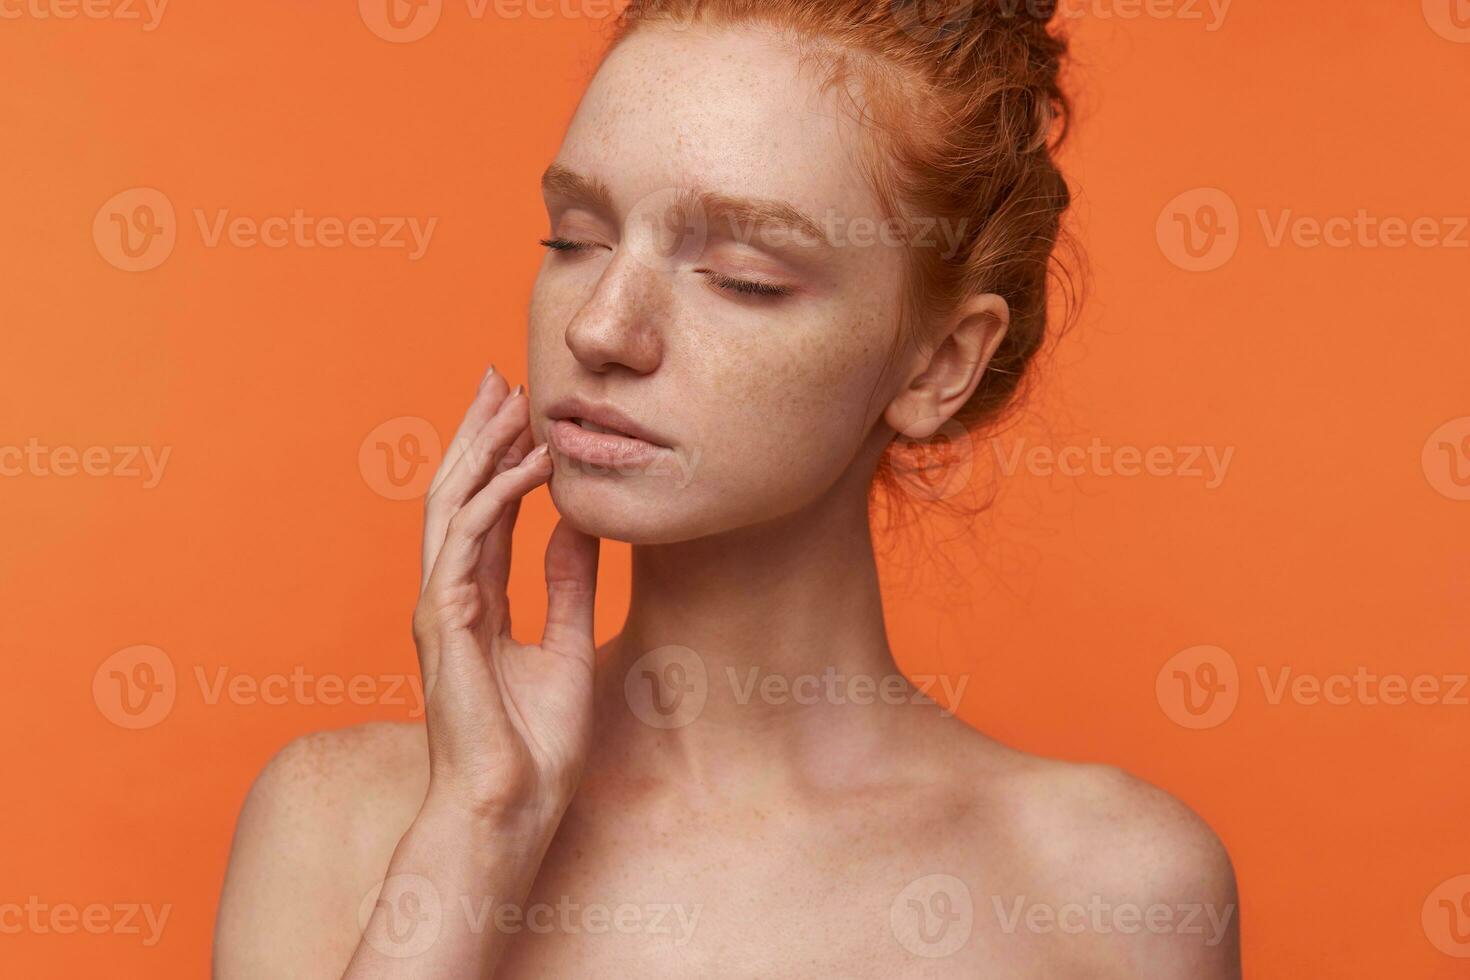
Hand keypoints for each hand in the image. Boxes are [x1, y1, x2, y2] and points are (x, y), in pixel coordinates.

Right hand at [412, 365, 599, 826]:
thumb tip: (580, 524)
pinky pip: (465, 542)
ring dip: (481, 449)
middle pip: (459, 495)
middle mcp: (452, 597)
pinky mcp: (443, 622)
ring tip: (510, 400)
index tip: (525, 413)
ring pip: (452, 506)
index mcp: (478, 603)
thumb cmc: (535, 745)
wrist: (513, 807)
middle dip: (479, 434)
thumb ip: (567, 584)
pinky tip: (526, 464)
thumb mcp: (566, 644)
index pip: (486, 513)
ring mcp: (441, 607)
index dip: (502, 459)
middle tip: (502, 378)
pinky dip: (495, 497)